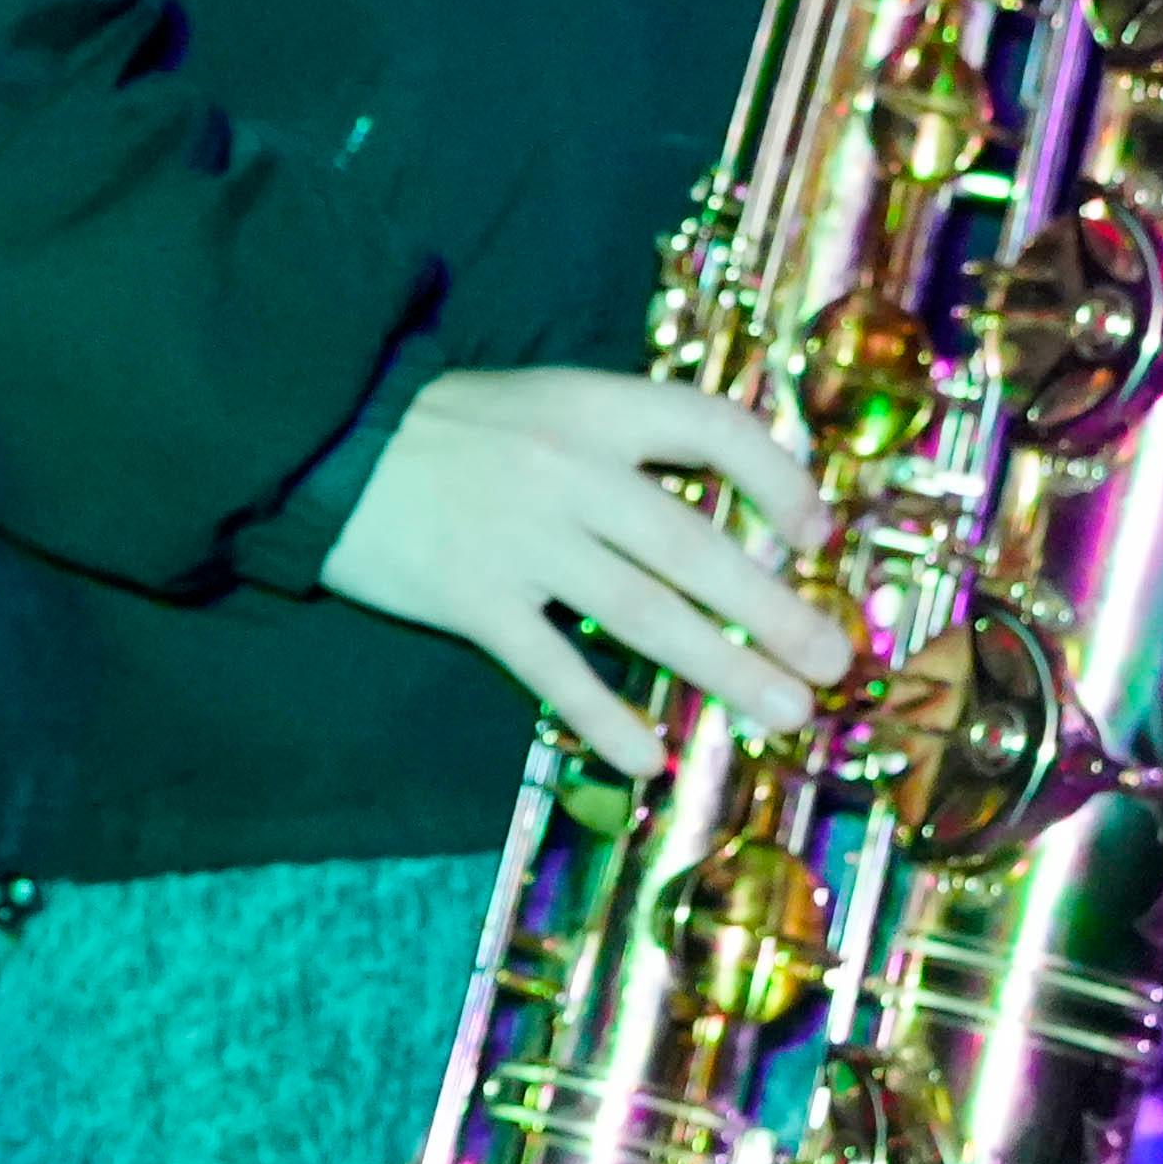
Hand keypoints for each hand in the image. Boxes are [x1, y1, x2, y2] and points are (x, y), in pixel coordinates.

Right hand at [321, 367, 857, 778]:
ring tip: (783, 711)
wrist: (327, 441)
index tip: (816, 536)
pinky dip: (602, 716)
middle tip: (835, 662)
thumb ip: (626, 447)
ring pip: (643, 613)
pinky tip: (647, 759)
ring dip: (722, 668)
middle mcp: (571, 471)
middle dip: (776, 609)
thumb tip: (726, 513)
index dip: (779, 480)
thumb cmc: (453, 428)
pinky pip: (552, 669)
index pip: (714, 429)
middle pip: (695, 544)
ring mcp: (522, 539)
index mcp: (596, 407)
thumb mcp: (548, 405)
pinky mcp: (472, 599)